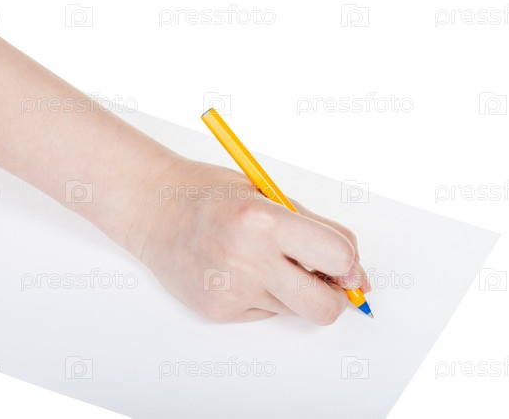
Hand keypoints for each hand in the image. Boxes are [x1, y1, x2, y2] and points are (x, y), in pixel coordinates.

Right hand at [125, 158, 370, 324]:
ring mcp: (230, 290)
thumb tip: (355, 271)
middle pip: (324, 307)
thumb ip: (317, 228)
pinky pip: (263, 313)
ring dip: (291, 291)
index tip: (343, 262)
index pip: (339, 257)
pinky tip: (236, 271)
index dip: (348, 263)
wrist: (153, 208)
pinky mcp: (217, 311)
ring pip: (294, 311)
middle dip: (332, 297)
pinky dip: (261, 296)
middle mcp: (247, 260)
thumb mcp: (269, 195)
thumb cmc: (211, 194)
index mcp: (264, 220)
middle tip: (320, 279)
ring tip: (260, 261)